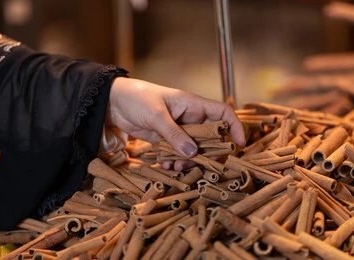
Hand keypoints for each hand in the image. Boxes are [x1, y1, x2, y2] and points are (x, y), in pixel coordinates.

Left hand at [108, 77, 245, 169]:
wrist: (114, 102)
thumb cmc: (138, 98)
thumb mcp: (156, 115)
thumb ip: (174, 134)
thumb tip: (193, 153)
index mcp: (193, 105)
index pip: (222, 113)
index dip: (234, 127)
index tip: (239, 144)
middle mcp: (190, 118)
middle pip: (210, 137)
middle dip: (208, 153)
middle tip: (202, 165)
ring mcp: (178, 130)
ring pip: (193, 149)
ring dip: (188, 160)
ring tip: (176, 167)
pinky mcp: (166, 139)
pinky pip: (177, 153)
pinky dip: (175, 161)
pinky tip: (166, 166)